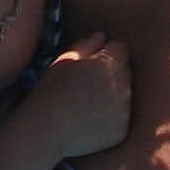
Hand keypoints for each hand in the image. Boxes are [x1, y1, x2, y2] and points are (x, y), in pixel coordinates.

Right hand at [27, 31, 131, 157]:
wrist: (44, 132)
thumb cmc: (49, 92)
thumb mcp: (62, 61)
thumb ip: (86, 45)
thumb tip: (102, 36)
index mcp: (109, 63)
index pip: (120, 49)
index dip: (105, 54)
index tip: (90, 64)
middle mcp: (123, 86)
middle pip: (125, 72)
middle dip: (112, 74)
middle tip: (87, 85)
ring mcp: (124, 111)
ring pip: (124, 96)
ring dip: (112, 96)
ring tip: (86, 105)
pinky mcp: (122, 131)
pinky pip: (121, 118)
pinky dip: (110, 119)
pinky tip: (89, 122)